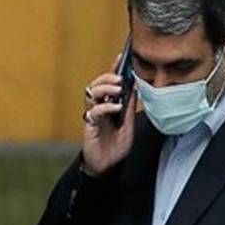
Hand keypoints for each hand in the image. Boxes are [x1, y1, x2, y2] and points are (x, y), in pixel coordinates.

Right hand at [81, 58, 136, 176]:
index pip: (108, 83)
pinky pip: (94, 111)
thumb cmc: (115, 148)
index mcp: (107, 105)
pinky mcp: (89, 126)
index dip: (113, 70)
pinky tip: (116, 107)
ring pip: (91, 93)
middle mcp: (97, 108)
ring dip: (105, 88)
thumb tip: (135, 89)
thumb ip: (129, 108)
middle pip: (95, 84)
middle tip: (120, 79)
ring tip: (118, 89)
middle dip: (107, 78)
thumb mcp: (128, 125)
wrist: (107, 167)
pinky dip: (105, 106)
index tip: (121, 57)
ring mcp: (92, 116)